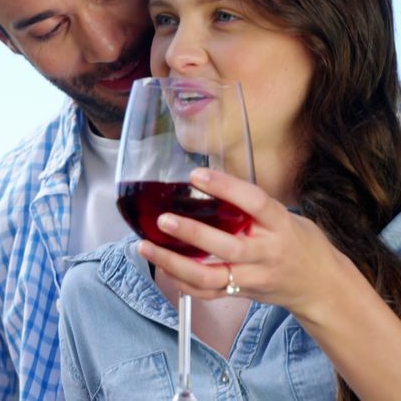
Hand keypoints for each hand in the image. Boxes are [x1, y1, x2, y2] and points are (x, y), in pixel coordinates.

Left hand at [136, 168, 351, 317]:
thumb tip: (210, 182)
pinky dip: (181, 282)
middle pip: (228, 247)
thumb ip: (252, 206)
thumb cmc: (300, 245)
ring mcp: (253, 277)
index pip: (254, 202)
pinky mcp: (241, 293)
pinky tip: (162, 267)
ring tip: (147, 247)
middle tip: (164, 219)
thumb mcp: (286, 217)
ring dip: (174, 263)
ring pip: (210, 277)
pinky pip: (207, 293)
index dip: (225, 188)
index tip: (196, 176)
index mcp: (280, 226)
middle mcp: (266, 253)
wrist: (321, 287)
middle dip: (193, 233)